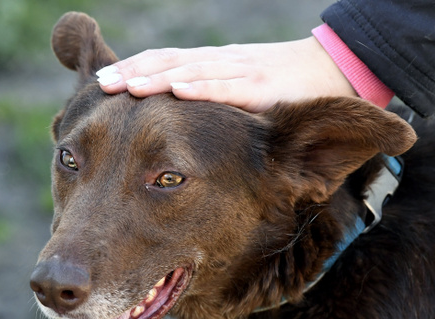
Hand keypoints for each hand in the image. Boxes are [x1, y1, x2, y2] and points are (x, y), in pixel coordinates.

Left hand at [96, 36, 356, 112]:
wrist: (335, 70)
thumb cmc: (281, 91)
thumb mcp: (237, 99)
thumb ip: (209, 110)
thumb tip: (175, 138)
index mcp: (209, 69)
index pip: (162, 65)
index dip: (131, 71)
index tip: (99, 84)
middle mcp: (219, 65)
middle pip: (168, 64)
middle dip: (132, 74)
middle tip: (99, 85)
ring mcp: (240, 73)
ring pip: (191, 70)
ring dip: (156, 78)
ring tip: (124, 86)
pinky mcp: (264, 87)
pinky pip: (230, 86)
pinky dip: (203, 86)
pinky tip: (178, 89)